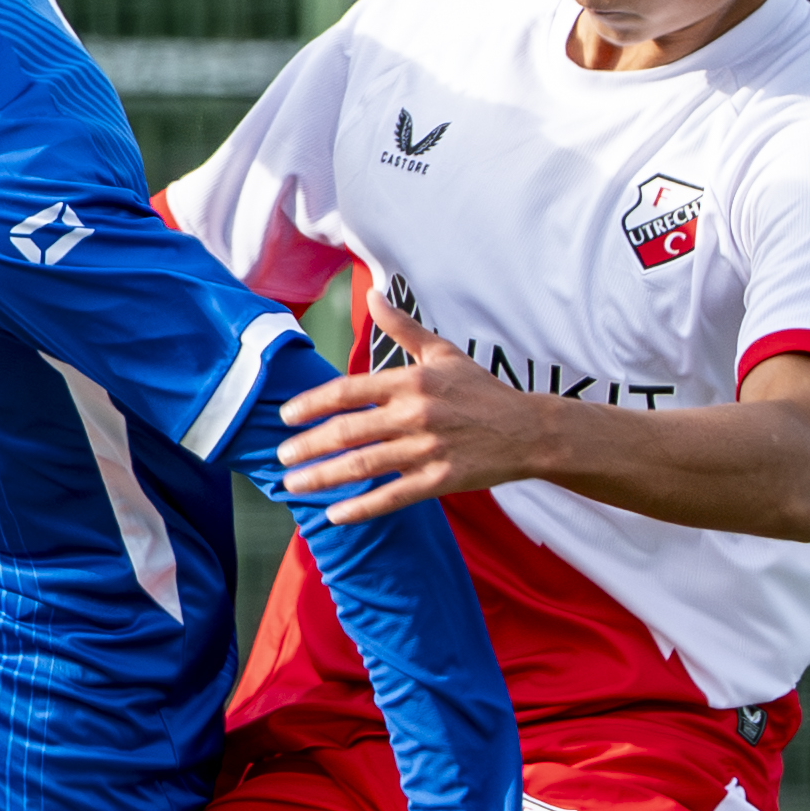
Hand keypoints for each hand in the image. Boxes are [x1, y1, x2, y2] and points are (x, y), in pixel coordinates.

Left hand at [275, 289, 545, 523]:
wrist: (529, 430)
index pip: (349, 391)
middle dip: (308, 446)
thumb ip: (402, 328)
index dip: (312, 404)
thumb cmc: (481, 390)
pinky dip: (361, 508)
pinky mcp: (440, 480)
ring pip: (364, 465)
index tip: (285, 417)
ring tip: (293, 486)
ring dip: (323, 477)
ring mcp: (428, 449)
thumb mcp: (443, 353)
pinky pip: (392, 497)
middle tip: (280, 457)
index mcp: (411, 382)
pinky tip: (334, 515)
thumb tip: (372, 294)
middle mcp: (416, 414)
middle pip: (349, 431)